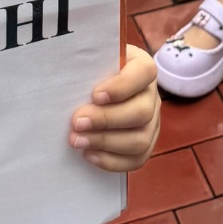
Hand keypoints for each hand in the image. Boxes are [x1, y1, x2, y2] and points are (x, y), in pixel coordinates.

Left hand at [70, 46, 159, 171]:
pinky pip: (136, 159)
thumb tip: (71, 80)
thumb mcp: (92, 62)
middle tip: (77, 122)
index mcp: (142, 67)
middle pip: (142, 112)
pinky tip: (89, 153)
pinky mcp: (146, 144)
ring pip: (140, 140)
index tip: (95, 95)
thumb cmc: (92, 72)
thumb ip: (88, 67)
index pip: (144, 72)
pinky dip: (111, 160)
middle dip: (107, 120)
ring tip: (78, 141)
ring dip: (105, 143)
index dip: (122, 86)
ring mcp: (152, 122)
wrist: (94, 92)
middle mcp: (151, 94)